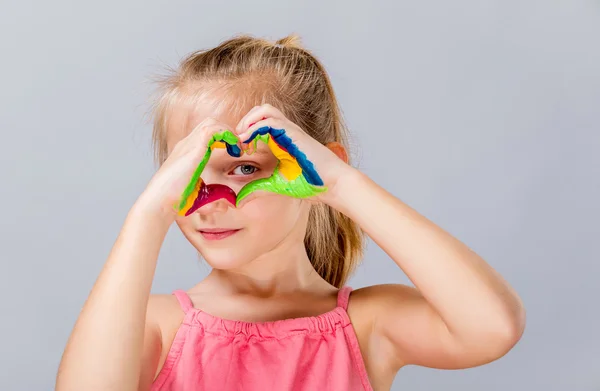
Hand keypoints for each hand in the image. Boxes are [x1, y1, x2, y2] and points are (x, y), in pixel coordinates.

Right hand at [136, 117, 234, 218]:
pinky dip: (227, 135)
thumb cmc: (176, 201)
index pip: (207, 133)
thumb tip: (226, 204)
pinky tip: (234, 149)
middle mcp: (187, 145)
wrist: (159, 202)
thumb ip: (213, 196)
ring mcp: (188, 145)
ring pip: (212, 123)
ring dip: (229, 132)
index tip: (235, 152)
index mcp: (187, 153)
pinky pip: (213, 130)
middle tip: (238, 148)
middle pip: (210, 123)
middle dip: (228, 131)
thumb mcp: (199, 196)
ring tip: (238, 148)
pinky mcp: (193, 148)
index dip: (224, 138)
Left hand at [234, 104, 352, 204]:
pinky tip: (249, 143)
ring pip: (264, 110)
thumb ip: (258, 189)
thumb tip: (239, 200)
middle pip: (260, 111)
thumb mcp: (276, 186)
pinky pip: (271, 122)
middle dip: (244, 122)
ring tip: (243, 139)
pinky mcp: (294, 134)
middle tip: (238, 142)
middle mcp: (285, 132)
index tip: (237, 150)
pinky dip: (255, 128)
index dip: (244, 132)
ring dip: (249, 121)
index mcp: (281, 141)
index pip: (259, 123)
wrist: (332, 183)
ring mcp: (290, 131)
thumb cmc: (311, 183)